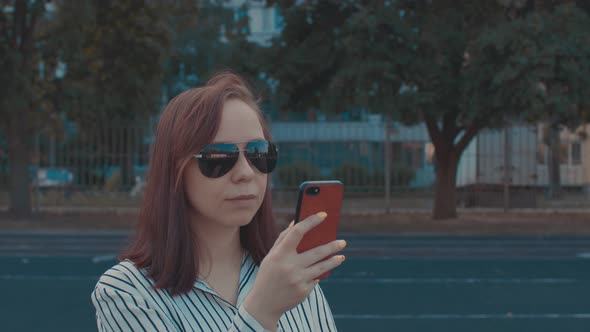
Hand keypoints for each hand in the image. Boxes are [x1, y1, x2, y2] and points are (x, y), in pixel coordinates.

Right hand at [242, 212, 346, 329]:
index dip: (311, 221)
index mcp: (279, 254)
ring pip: (322, 267)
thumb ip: (283, 238)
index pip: (297, 232)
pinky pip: (315, 280)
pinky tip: (318, 274)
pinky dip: (317, 276)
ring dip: (334, 261)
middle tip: (343, 242)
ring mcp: (297, 280)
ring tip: (342, 257)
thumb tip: (296, 222)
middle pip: (316, 252)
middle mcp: (289, 266)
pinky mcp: (303, 292)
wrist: (263, 305)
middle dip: (332, 246)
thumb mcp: (270, 256)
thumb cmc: (268, 275)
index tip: (323, 215)